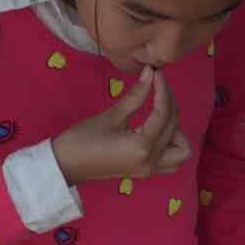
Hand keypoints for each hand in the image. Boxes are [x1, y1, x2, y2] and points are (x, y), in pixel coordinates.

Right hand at [52, 66, 190, 184]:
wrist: (64, 165)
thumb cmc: (81, 140)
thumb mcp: (111, 116)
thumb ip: (136, 96)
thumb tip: (151, 73)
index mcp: (142, 147)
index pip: (164, 114)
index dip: (163, 90)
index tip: (157, 73)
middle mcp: (152, 161)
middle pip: (175, 128)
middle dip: (170, 103)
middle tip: (157, 87)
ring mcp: (150, 169)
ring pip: (181, 151)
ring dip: (177, 130)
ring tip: (158, 113)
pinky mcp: (146, 171)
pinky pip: (171, 160)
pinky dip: (171, 144)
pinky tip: (155, 129)